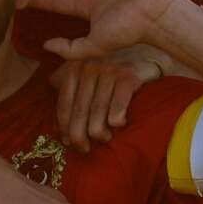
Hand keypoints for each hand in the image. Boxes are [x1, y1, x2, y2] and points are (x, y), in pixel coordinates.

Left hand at [50, 46, 167, 151]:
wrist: (145, 54)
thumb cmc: (111, 73)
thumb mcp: (85, 77)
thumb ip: (69, 94)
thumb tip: (57, 127)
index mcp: (73, 69)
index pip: (63, 106)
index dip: (64, 128)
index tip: (68, 143)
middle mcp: (88, 67)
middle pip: (79, 112)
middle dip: (80, 136)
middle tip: (85, 149)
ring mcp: (108, 70)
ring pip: (97, 113)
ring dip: (100, 133)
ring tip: (105, 138)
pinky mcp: (128, 76)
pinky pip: (117, 108)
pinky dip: (117, 121)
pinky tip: (120, 124)